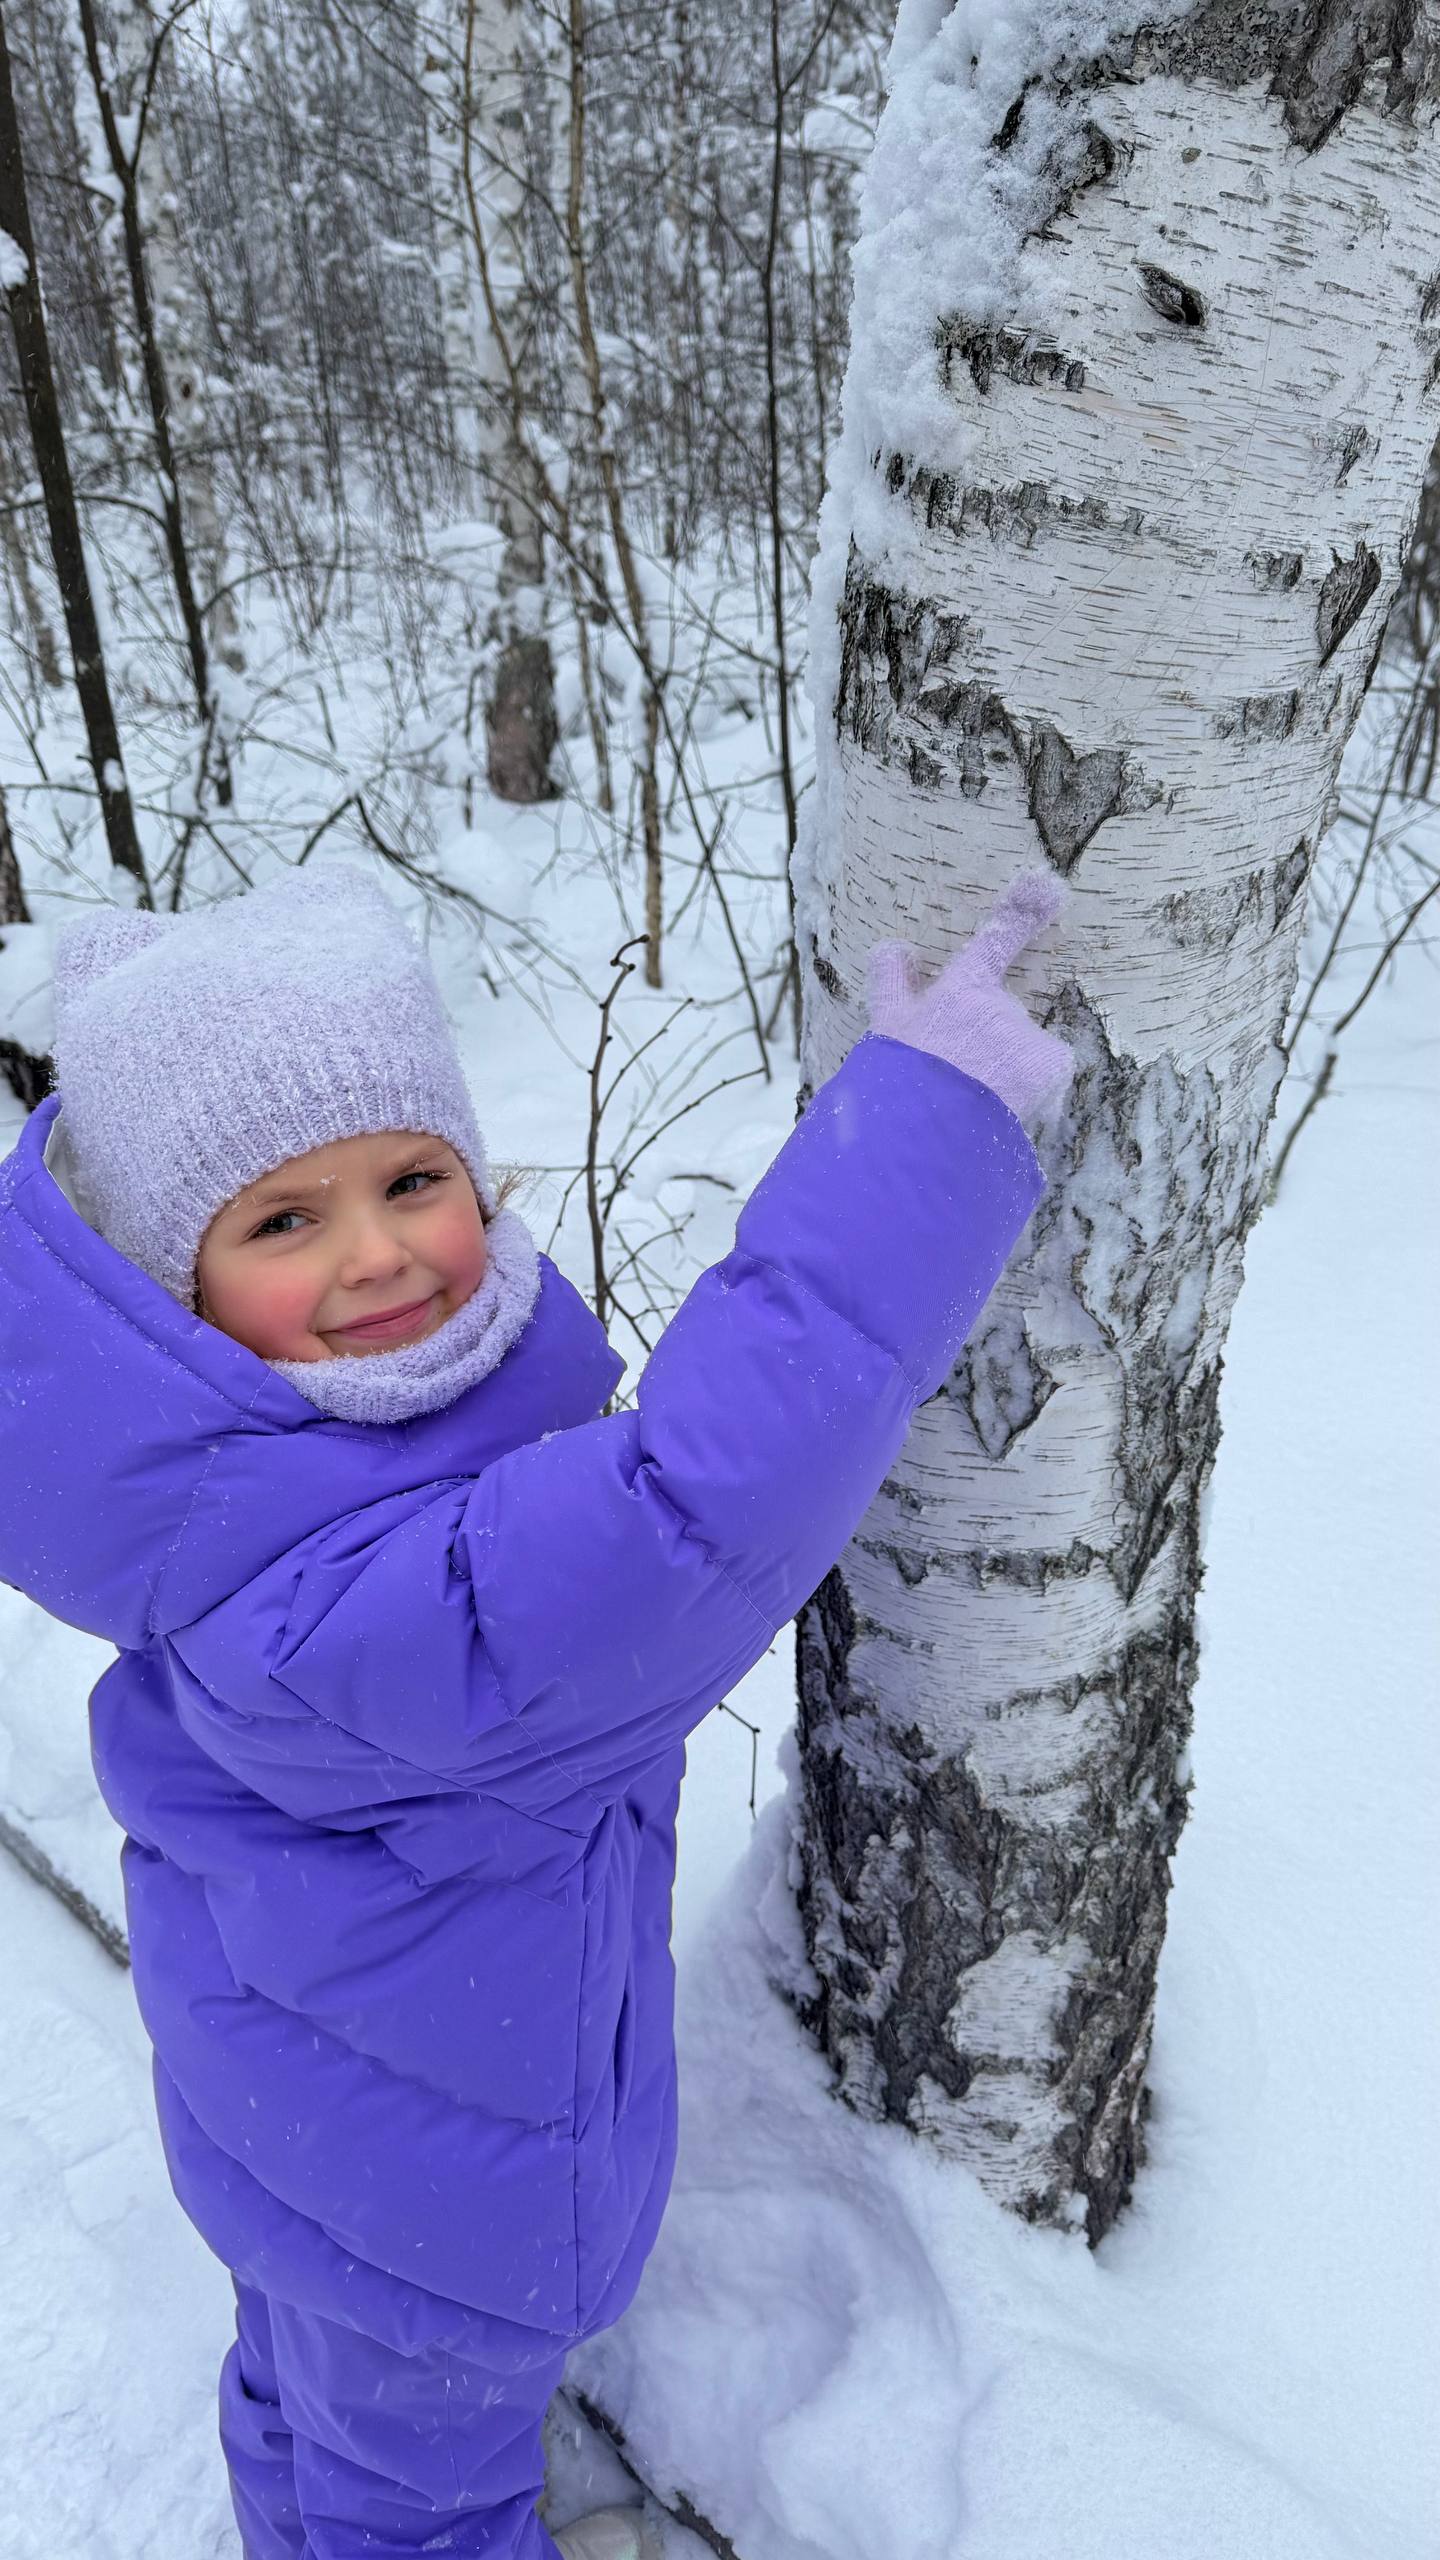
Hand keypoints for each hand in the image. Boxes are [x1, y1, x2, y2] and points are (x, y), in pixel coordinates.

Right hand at [866, 869, 1074, 1124]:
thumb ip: (891, 981)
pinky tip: (1005, 1111)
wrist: (924, 1126)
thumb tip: (892, 946)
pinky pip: (1049, 1078)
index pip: (995, 942)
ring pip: (1026, 1053)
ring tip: (976, 1104)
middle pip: (1003, 1021)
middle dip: (988, 1047)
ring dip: (1008, 1074)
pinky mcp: (1052, 1065)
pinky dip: (1035, 1095)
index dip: (1022, 912)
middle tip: (959, 1079)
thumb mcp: (886, 1025)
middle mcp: (1000, 1004)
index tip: (1046, 884)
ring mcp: (1029, 1033)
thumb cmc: (899, 1075)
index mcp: (961, 989)